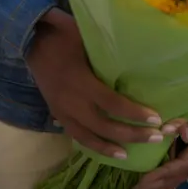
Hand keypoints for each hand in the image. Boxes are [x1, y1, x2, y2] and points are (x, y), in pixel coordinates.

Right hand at [26, 8, 165, 159]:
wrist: (32, 39)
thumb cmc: (64, 33)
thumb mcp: (88, 37)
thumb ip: (108, 52)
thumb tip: (137, 55)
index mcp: (81, 81)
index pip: (112, 104)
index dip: (135, 114)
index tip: (156, 118)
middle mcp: (71, 101)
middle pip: (105, 126)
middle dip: (132, 134)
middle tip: (155, 137)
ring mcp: (62, 110)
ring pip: (89, 137)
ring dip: (111, 147)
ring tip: (129, 155)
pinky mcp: (56, 113)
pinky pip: (75, 135)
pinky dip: (91, 145)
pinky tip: (105, 149)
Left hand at [132, 113, 187, 188]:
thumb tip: (183, 132)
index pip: (180, 166)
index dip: (162, 174)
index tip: (144, 180)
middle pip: (175, 178)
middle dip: (156, 185)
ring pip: (174, 180)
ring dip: (157, 187)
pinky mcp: (187, 163)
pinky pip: (174, 176)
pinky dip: (162, 182)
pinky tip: (150, 187)